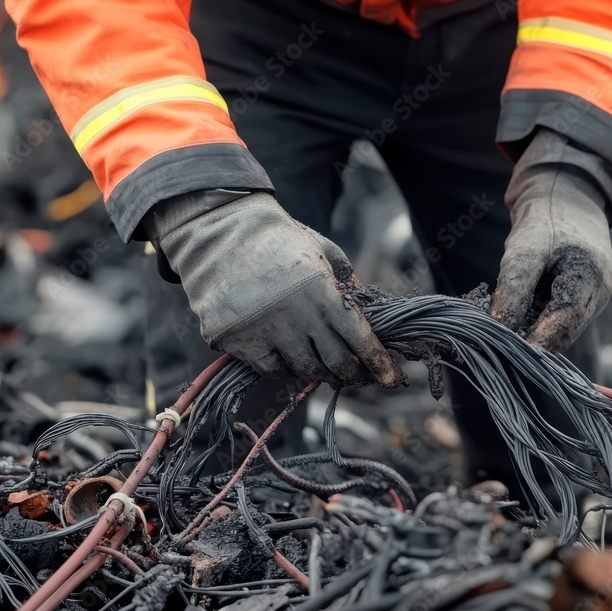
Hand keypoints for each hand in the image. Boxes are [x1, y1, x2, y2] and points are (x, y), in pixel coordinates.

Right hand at [154, 192, 403, 387]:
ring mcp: (263, 330)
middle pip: (335, 363)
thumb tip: (372, 320)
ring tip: (320, 359)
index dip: (379, 363)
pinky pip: (270, 369)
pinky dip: (283, 365)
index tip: (392, 379)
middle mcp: (294, 314)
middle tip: (358, 375)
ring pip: (303, 370)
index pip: (359, 339)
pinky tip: (285, 351)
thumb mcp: (324, 251)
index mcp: (320, 289)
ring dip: (317, 369)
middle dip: (353, 374)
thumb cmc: (279, 240)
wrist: (219, 232)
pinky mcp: (236, 340)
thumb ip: (349, 284)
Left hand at [490, 130, 611, 351]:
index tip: (503, 352)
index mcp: (592, 279)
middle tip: (493, 343)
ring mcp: (595, 299)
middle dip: (529, 338)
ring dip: (531, 329)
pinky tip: (514, 316)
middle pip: (562, 332)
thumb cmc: (546, 218)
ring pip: (559, 328)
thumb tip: (499, 329)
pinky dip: (536, 320)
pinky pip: (558, 319)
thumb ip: (513, 290)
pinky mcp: (584, 300)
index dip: (534, 342)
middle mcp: (601, 294)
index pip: (563, 325)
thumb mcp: (523, 250)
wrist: (567, 198)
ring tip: (499, 327)